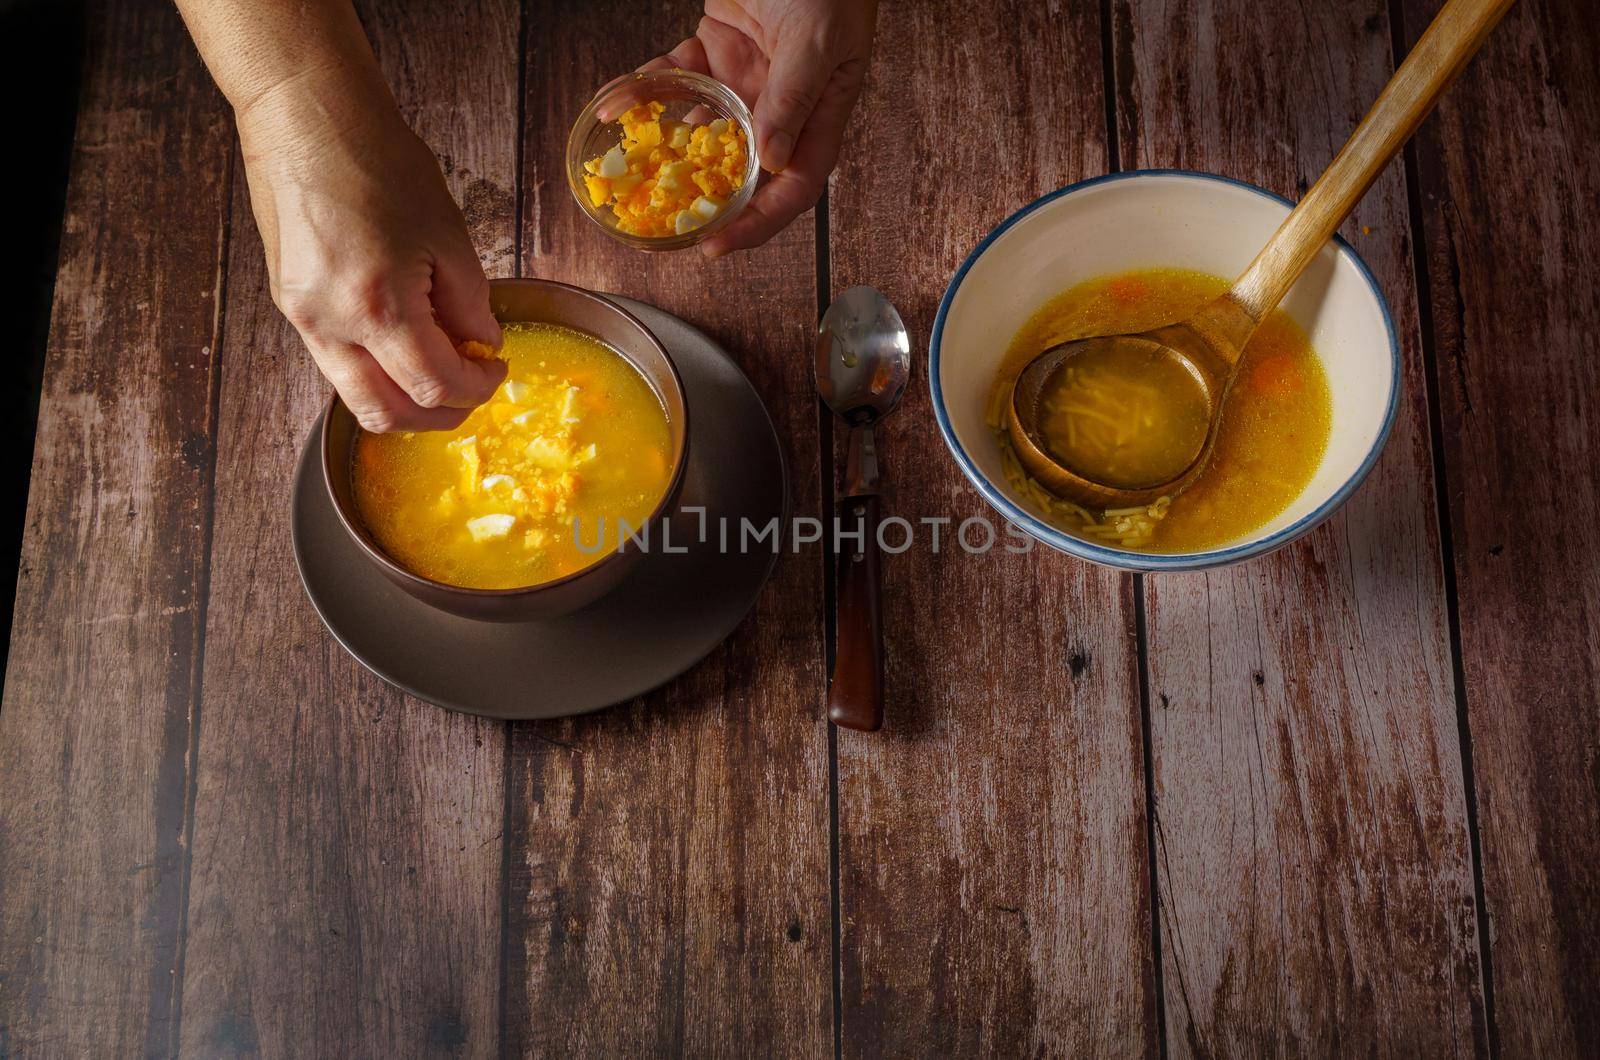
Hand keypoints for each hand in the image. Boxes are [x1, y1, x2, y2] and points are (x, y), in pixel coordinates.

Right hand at [236, 73, 504, 432]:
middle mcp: (328, 324)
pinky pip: (336, 362)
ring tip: (441, 369)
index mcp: (376, 306)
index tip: (496, 372)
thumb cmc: (379, 161)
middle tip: (471, 393)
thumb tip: (482, 344)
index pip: (434, 385)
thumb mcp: (448, 234)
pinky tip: (405, 342)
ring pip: (354, 396)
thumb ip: (469, 302)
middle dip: (438, 415)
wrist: (307, 117)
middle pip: (386, 414)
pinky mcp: (288, 303)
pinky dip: (376, 368)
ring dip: (404, 398)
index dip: (476, 389)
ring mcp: (301, 317)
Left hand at [644, 0, 876, 256]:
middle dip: (702, 198)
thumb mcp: (816, 40)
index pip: (792, 189)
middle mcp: (782, 108)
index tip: (715, 245)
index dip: (756, 224)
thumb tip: (770, 161)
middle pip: (742, 171)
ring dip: (664, 144)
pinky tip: (619, 99)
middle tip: (661, 219)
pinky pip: (678, 76)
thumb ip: (793, 99)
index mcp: (820, 116)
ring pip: (701, 126)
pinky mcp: (716, 48)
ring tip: (627, 160)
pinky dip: (648, 87)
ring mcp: (747, 80)